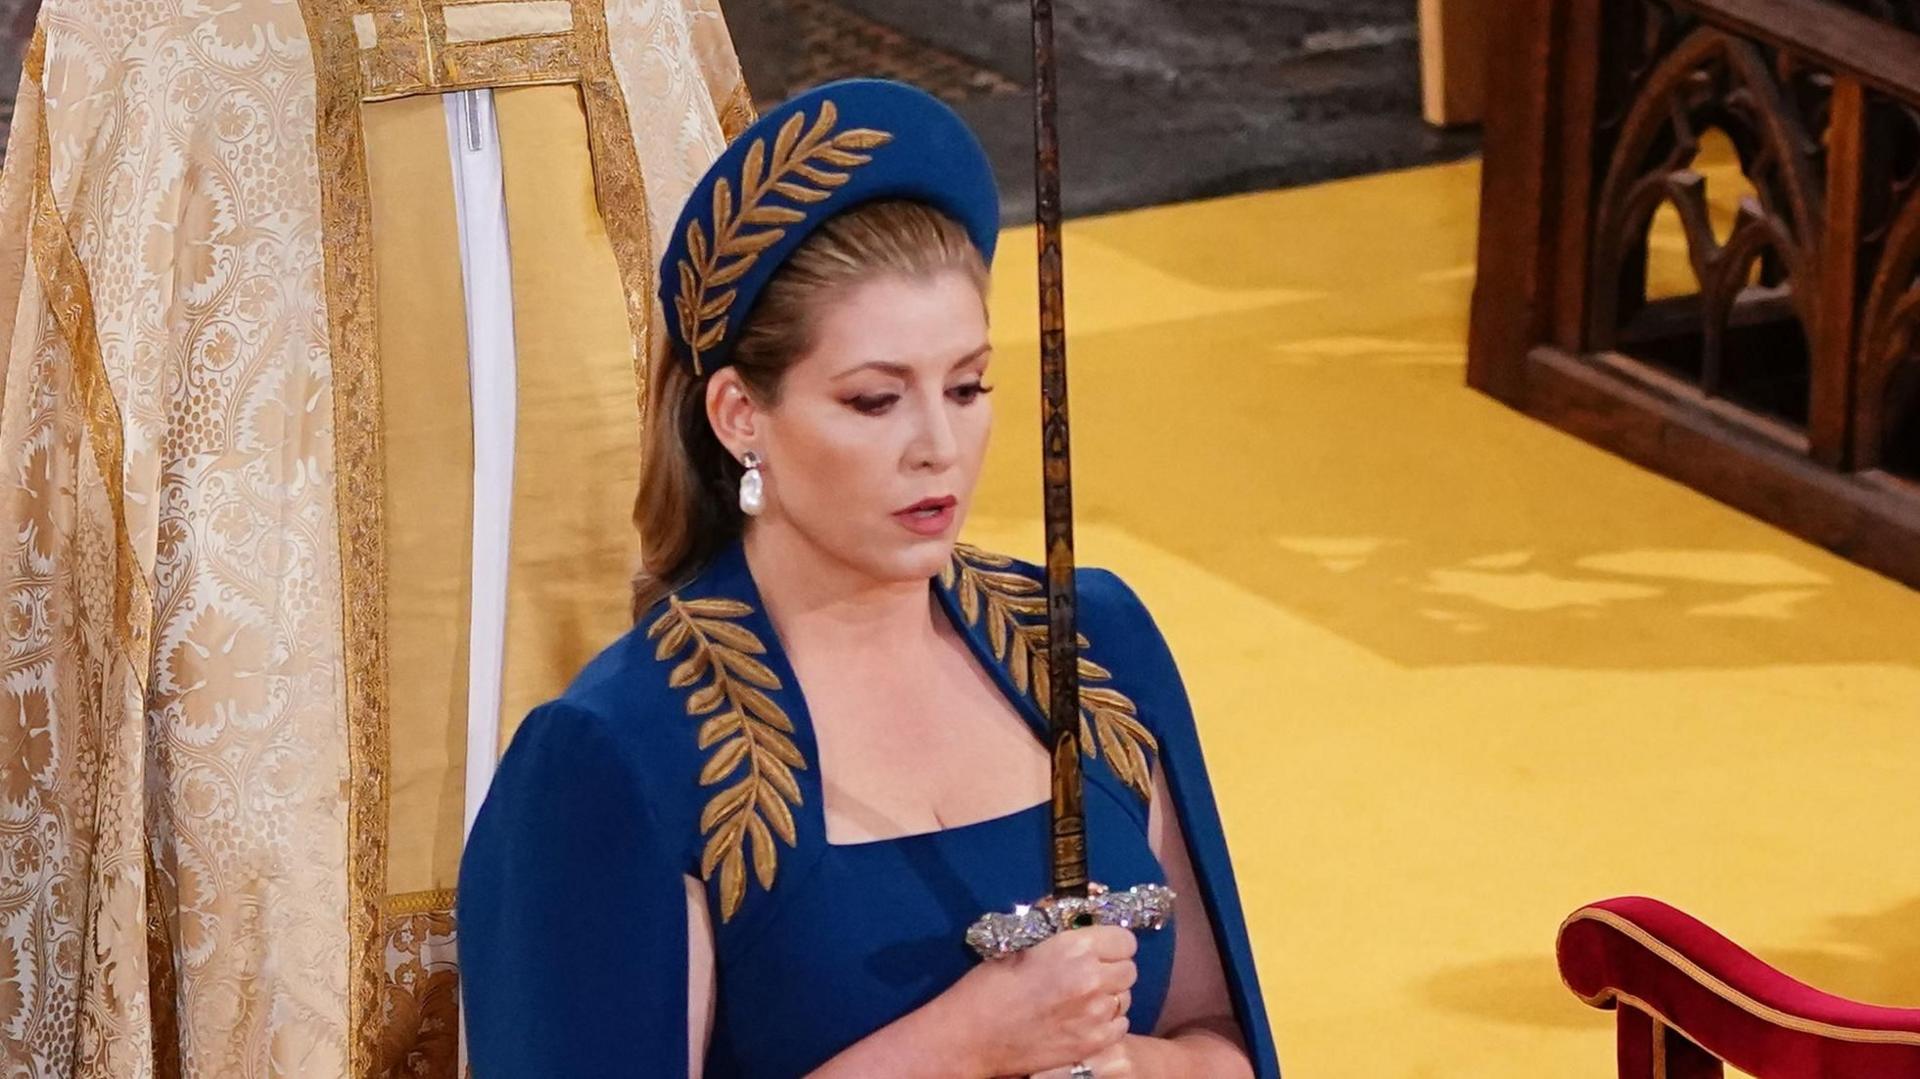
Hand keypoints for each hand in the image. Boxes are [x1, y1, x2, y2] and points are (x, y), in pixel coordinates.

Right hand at [941, 925, 1136, 1077]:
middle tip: (1089, 972)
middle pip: (1129, 968)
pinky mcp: (1093, 1043)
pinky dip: (1107, 1020)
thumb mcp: (1022, 943)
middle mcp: (1092, 980)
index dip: (1112, 942)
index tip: (1099, 947)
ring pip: (1125, 997)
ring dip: (1110, 994)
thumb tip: (1084, 917)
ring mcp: (1095, 1015)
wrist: (972, 1036)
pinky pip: (1119, 1024)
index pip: (1125, 939)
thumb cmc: (989, 986)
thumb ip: (1060, 931)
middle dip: (1112, 967)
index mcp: (1075, 948)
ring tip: (1082, 998)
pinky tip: (1082, 1018)